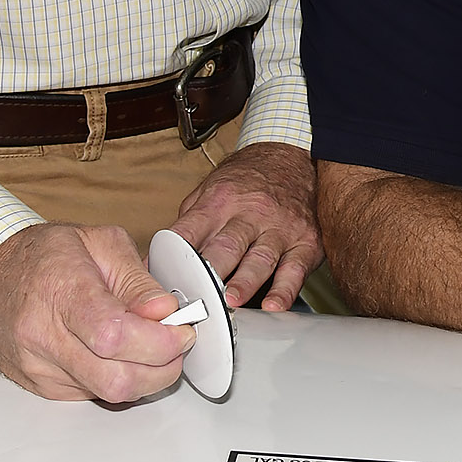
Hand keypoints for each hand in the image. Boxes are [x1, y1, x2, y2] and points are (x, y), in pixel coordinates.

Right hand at [0, 221, 193, 404]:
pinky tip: (117, 354)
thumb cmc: (43, 256)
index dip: (159, 342)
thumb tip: (166, 312)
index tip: (181, 330)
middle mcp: (42, 336)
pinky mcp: (42, 388)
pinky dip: (118, 378)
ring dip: (144, 375)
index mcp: (59, 291)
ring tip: (148, 344)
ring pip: (108, 393)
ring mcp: (39, 368)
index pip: (113, 335)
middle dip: (163, 367)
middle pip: (115, 379)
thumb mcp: (100, 242)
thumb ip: (138, 281)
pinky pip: (93, 395)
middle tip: (176, 341)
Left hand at [171, 139, 320, 309]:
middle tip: (197, 297)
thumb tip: (156, 260)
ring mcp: (280, 228)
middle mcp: (250, 213)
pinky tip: (274, 305)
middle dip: (210, 273)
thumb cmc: (246, 181)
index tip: (162, 282)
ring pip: (260, 258)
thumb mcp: (210, 190)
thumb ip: (188, 225)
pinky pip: (295, 269)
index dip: (174, 257)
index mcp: (219, 202)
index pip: (190, 231)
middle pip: (226, 246)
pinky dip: (285, 290)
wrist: (290, 156)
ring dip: (244, 282)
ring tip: (231, 302)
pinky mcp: (305, 242)